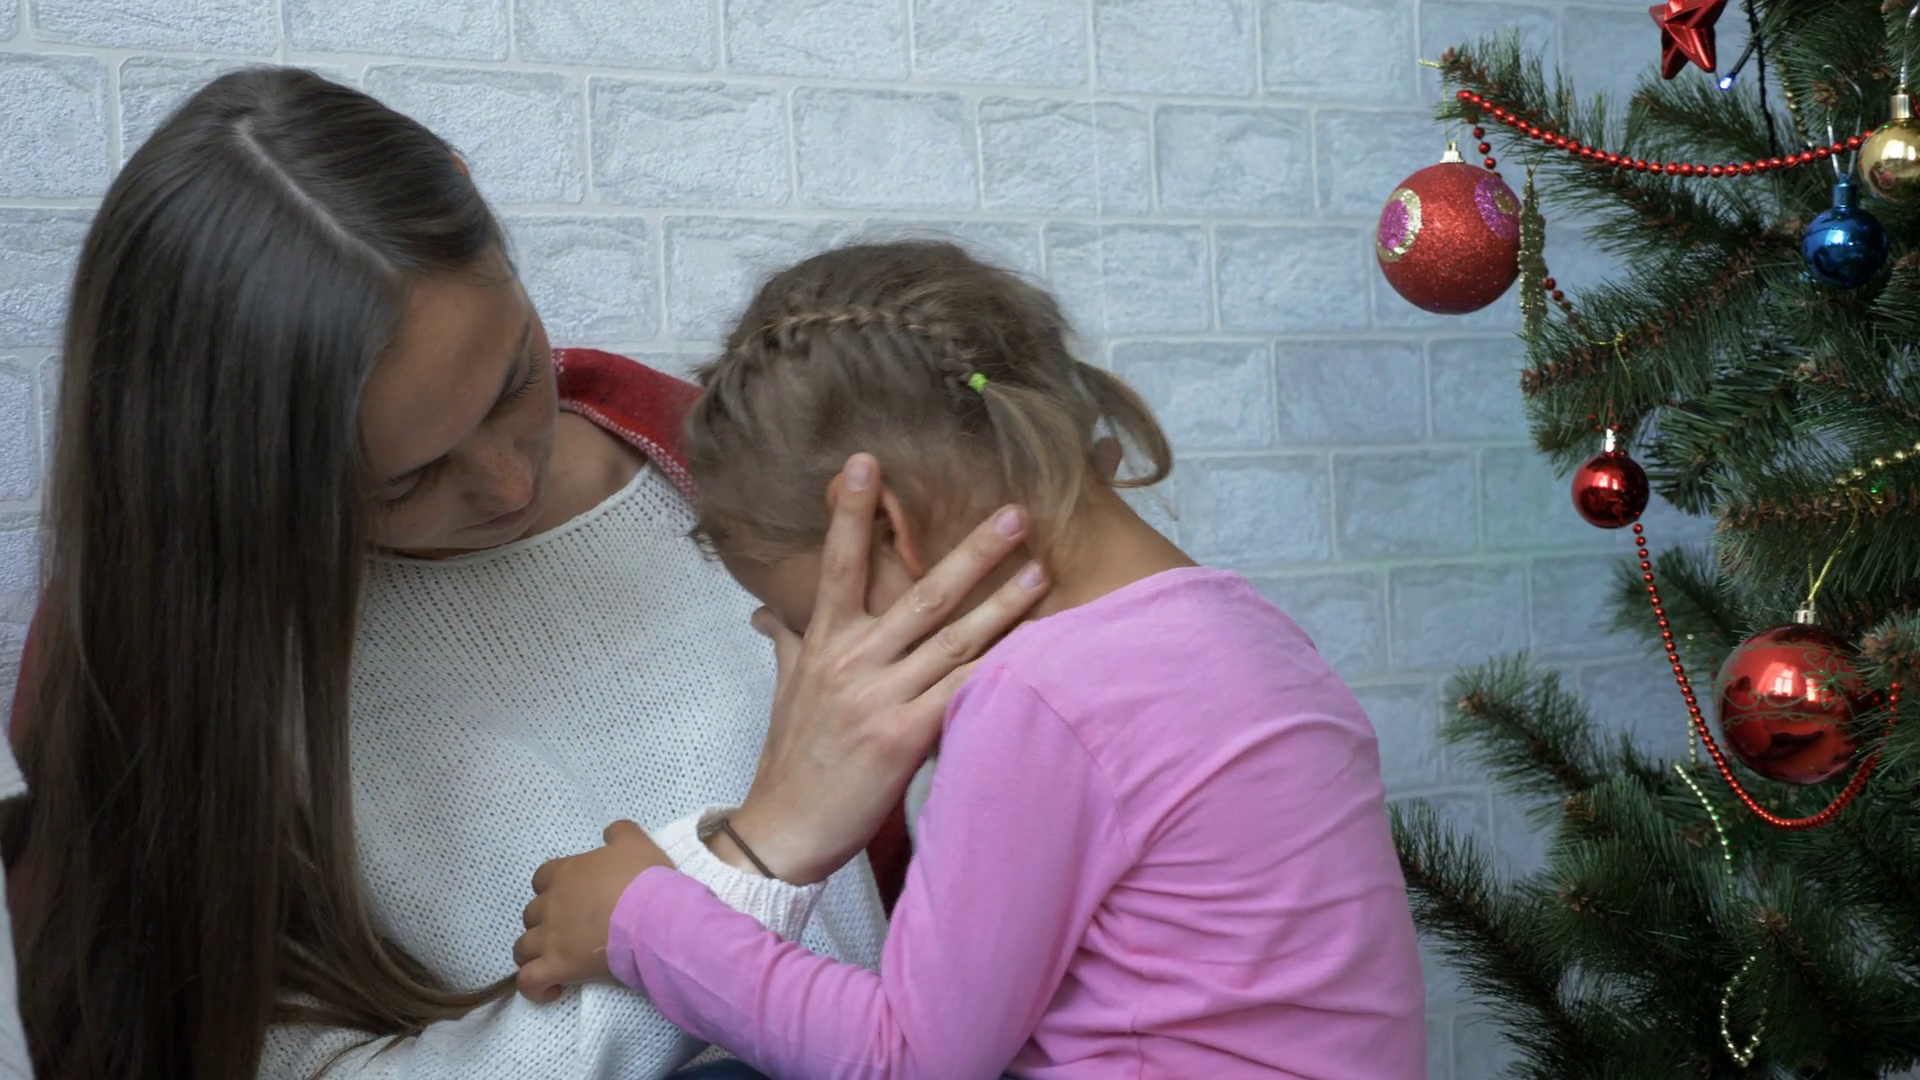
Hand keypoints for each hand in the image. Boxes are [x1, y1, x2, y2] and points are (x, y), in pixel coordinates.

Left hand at [514, 820, 671, 1002]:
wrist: (654, 918)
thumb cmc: (645, 880)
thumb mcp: (636, 844)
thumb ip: (619, 833)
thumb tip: (609, 834)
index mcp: (566, 874)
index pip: (542, 878)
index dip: (553, 887)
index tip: (572, 896)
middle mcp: (551, 904)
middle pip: (531, 914)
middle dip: (545, 921)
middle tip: (571, 930)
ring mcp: (550, 938)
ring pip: (522, 948)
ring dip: (535, 953)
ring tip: (556, 960)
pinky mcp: (557, 967)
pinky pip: (529, 981)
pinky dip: (535, 987)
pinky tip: (552, 988)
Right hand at [716, 454, 1046, 885]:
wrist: (783, 828)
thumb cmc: (789, 759)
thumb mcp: (785, 691)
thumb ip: (787, 641)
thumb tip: (770, 611)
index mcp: (823, 643)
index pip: (839, 565)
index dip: (851, 512)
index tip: (867, 462)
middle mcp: (852, 661)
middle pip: (920, 594)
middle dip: (971, 552)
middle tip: (1014, 513)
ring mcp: (879, 697)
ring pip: (952, 639)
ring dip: (1003, 605)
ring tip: (1042, 571)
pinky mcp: (903, 736)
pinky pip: (962, 693)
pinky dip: (999, 670)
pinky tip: (1034, 653)